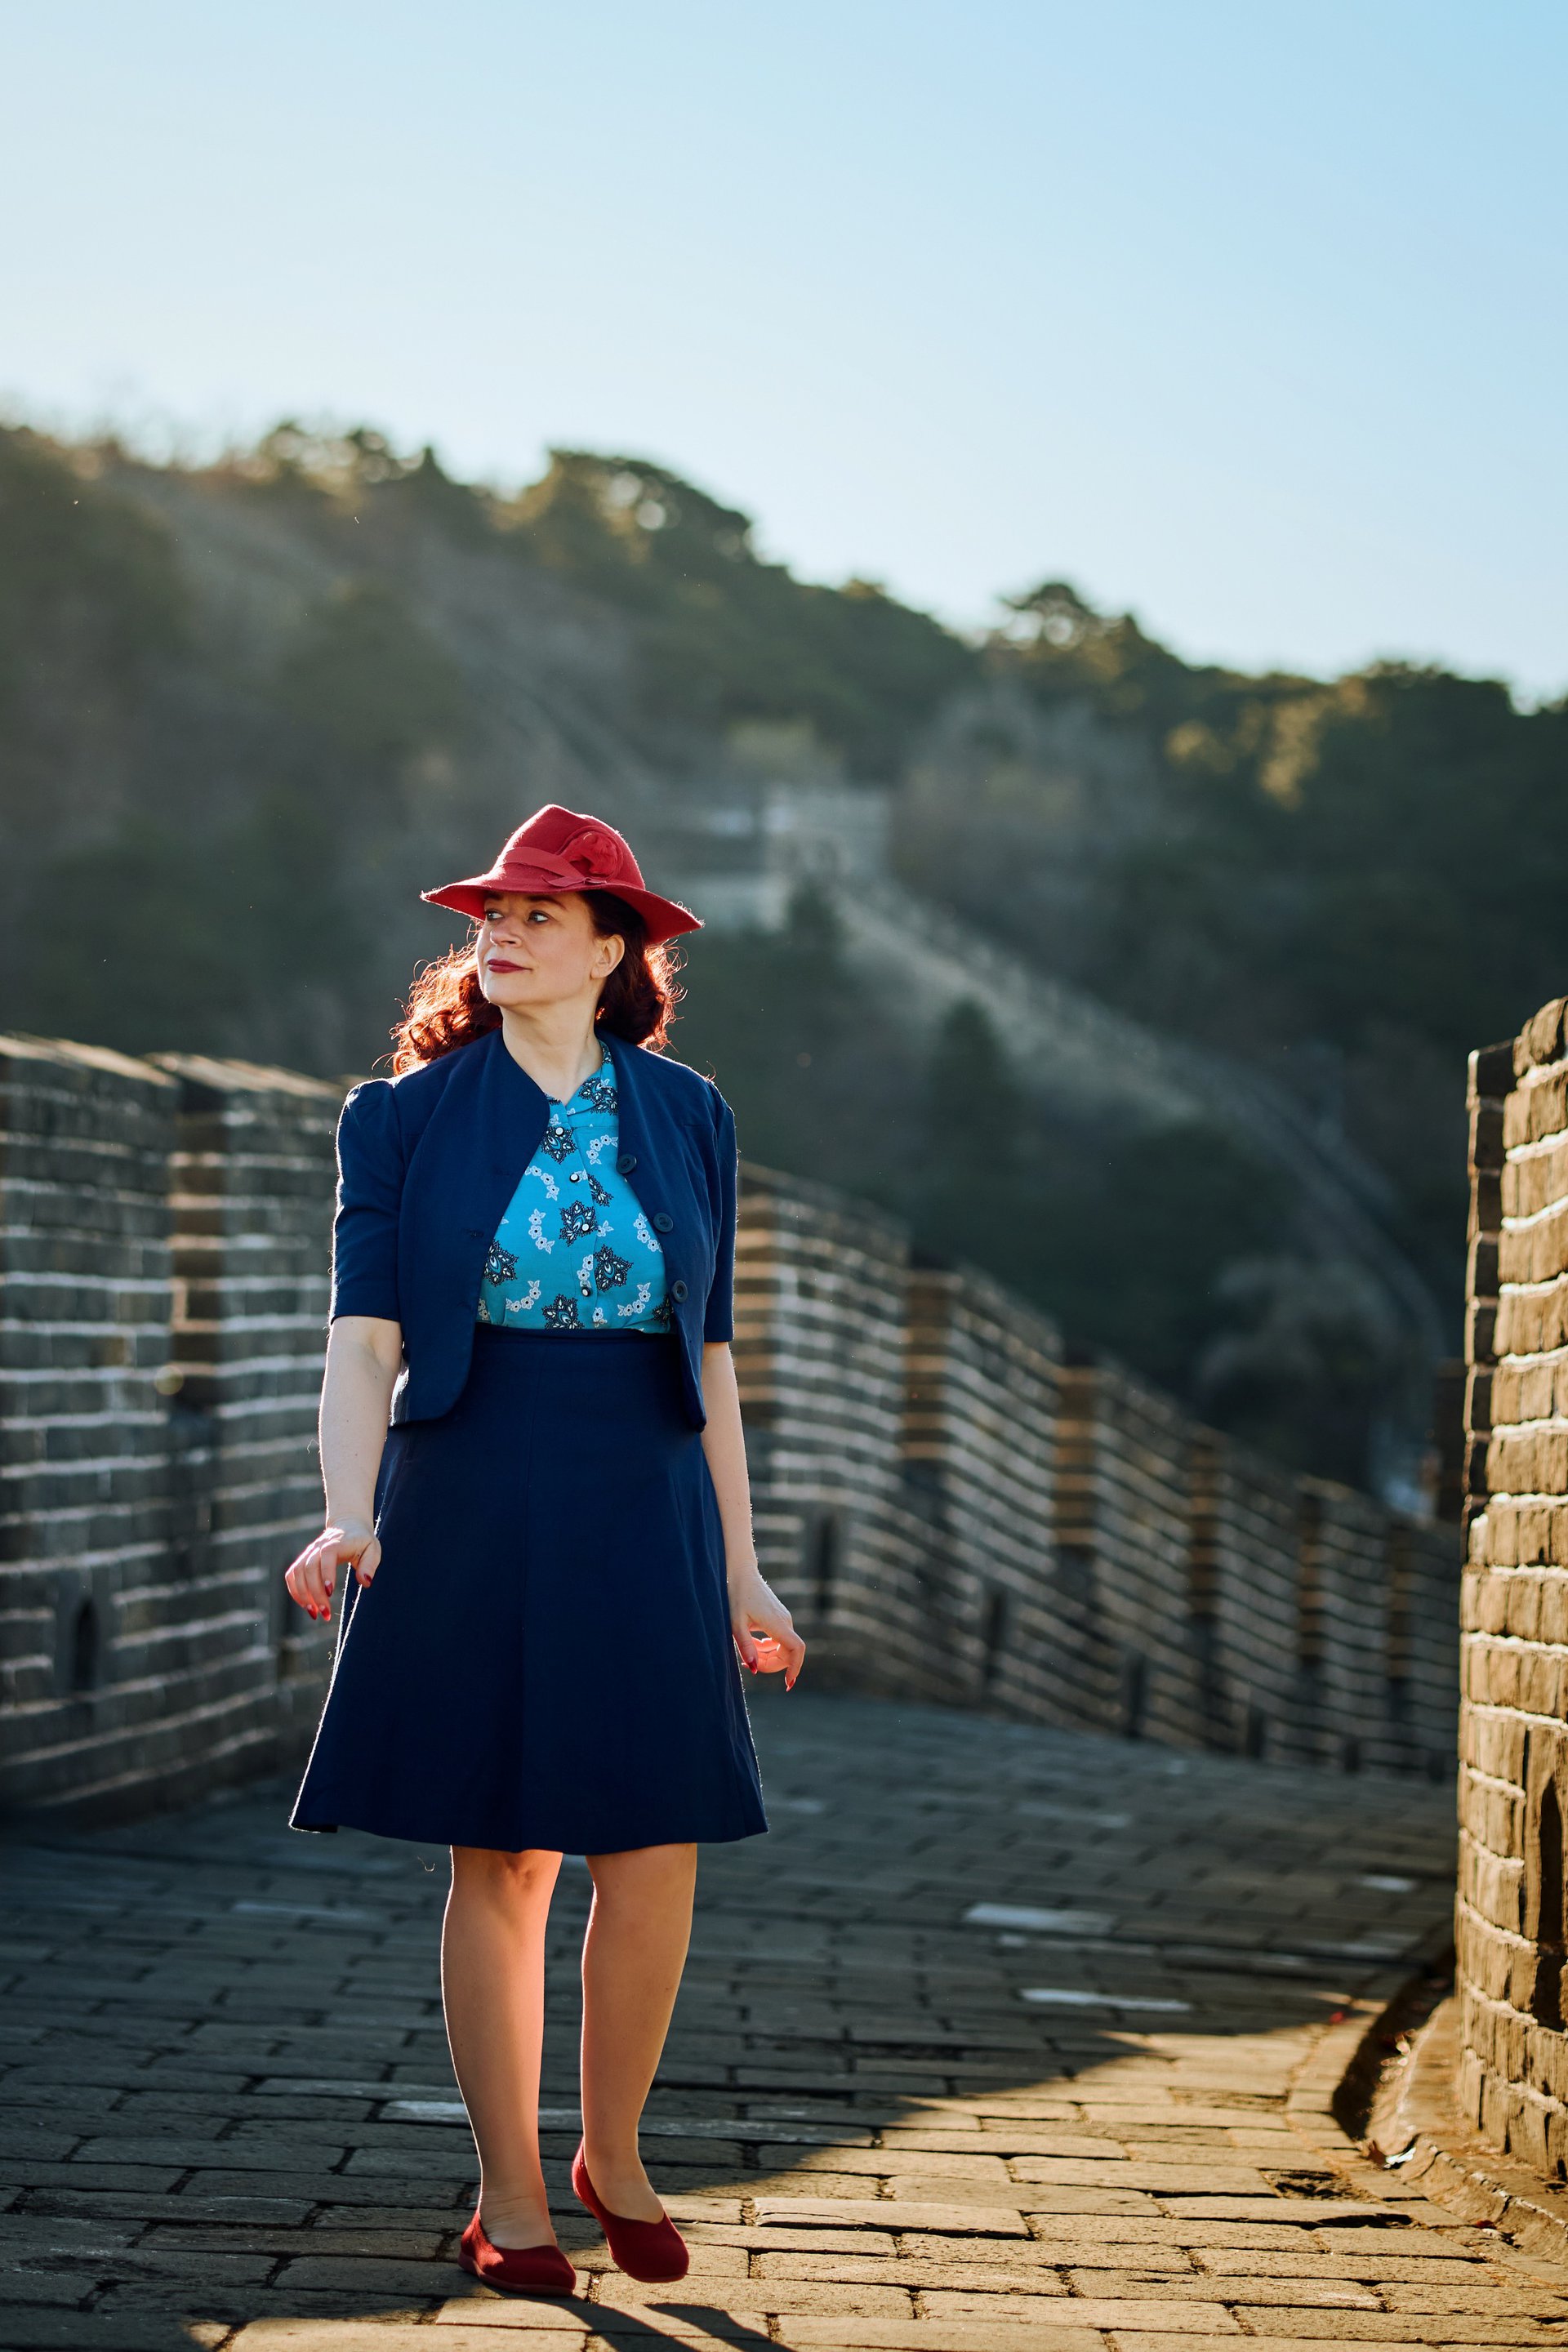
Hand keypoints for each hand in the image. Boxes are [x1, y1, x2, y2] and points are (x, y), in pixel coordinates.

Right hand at [284, 1522, 379, 1623]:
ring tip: (315, 1613)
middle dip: (315, 1592)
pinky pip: (292, 1575)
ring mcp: (308, 1553)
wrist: (348, 1525)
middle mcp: (318, 1547)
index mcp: (336, 1543)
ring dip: (302, 1595)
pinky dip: (295, 1591)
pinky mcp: (303, 1560)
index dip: (326, 1573)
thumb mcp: (372, 1549)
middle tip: (325, 1613)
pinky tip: (306, 1605)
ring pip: (297, 1573)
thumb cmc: (362, 1540)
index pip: (327, 1555)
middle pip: (309, 1568)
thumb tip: (365, 1582)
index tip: (330, 1592)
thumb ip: (369, 1565)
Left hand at [729, 1569, 804, 1689]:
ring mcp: (783, 1619)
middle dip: (771, 1665)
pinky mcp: (779, 1618)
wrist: (741, 1573)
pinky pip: (778, 1640)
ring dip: (767, 1656)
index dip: (795, 1668)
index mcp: (777, 1623)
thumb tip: (755, 1669)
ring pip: (782, 1648)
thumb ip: (745, 1646)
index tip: (787, 1684)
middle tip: (748, 1665)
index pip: (796, 1649)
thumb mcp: (735, 1623)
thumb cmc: (736, 1595)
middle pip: (788, 1653)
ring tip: (746, 1654)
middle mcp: (785, 1621)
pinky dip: (767, 1648)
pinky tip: (753, 1645)